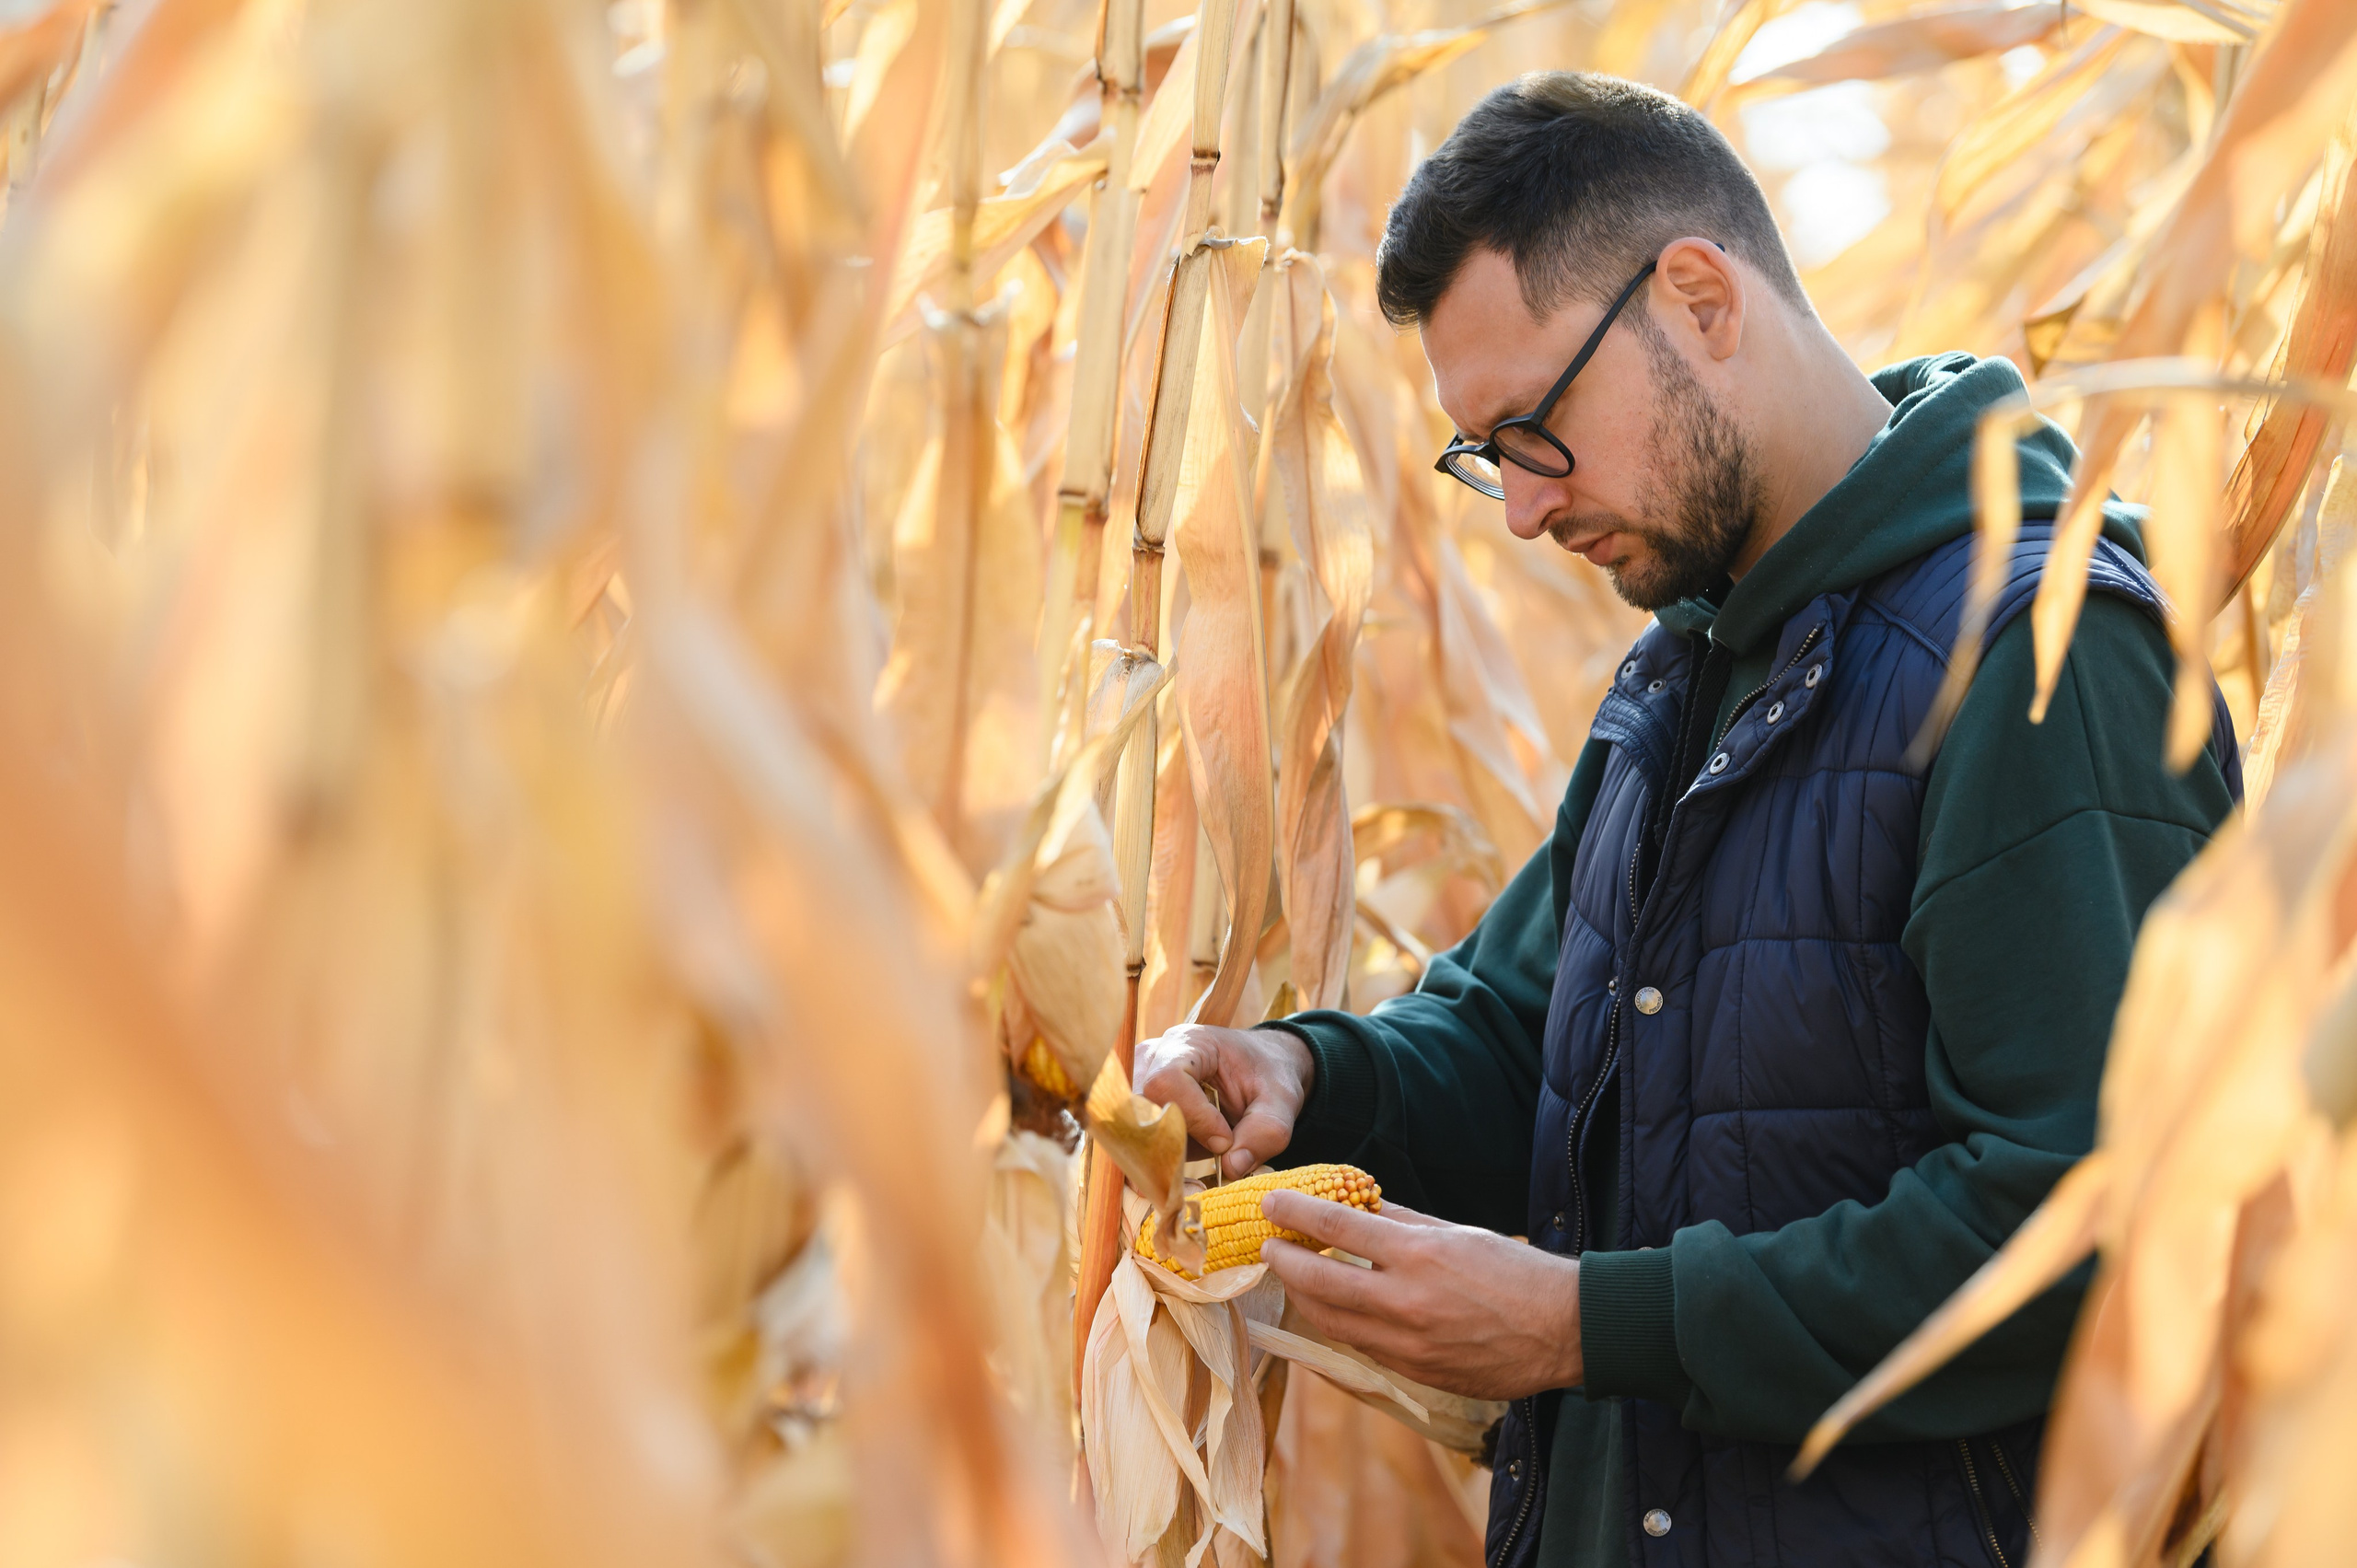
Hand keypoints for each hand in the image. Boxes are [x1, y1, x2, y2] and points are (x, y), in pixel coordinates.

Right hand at [1134, 1024, 1314, 1179]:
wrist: (1258, 1070)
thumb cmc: (1267, 1077)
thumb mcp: (1282, 1100)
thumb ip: (1266, 1132)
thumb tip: (1232, 1168)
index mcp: (1189, 1043)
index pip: (1166, 1081)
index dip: (1193, 1118)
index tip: (1225, 1141)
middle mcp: (1151, 1059)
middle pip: (1137, 1110)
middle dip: (1169, 1151)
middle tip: (1201, 1179)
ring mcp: (1135, 1084)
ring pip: (1126, 1133)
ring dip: (1156, 1165)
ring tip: (1190, 1186)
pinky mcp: (1133, 1112)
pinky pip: (1128, 1147)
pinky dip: (1149, 1172)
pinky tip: (1175, 1185)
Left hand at [1259, 1192, 1582, 1400]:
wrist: (1562, 1330)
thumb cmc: (1514, 1272)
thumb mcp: (1457, 1232)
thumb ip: (1401, 1221)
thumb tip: (1356, 1206)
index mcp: (1418, 1254)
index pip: (1336, 1228)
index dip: (1294, 1212)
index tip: (1270, 1202)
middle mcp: (1406, 1301)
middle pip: (1318, 1282)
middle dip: (1283, 1261)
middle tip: (1268, 1245)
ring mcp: (1409, 1344)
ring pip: (1331, 1322)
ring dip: (1303, 1297)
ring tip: (1293, 1276)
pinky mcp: (1417, 1372)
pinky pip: (1361, 1346)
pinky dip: (1340, 1324)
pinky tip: (1332, 1309)